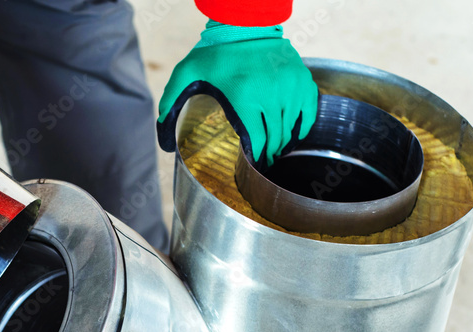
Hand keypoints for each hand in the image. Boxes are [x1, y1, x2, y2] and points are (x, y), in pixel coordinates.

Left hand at [157, 21, 317, 166]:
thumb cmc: (215, 51)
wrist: (245, 24)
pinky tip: (293, 134)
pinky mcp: (302, 79)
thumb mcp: (186, 73)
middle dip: (270, 154)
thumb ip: (170, 102)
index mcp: (244, 96)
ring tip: (276, 150)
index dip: (256, 157)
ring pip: (291, 128)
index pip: (256, 139)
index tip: (253, 165)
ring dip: (284, 143)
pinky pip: (308, 112)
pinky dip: (302, 126)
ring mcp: (290, 86)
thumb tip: (163, 139)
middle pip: (275, 137)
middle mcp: (271, 93)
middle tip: (264, 161)